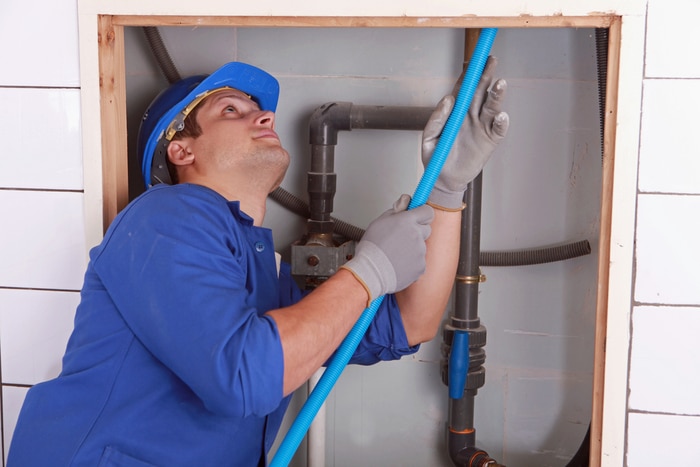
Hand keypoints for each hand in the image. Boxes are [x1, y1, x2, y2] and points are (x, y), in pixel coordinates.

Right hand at [341, 195, 433, 302]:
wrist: (370, 272)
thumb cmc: (372, 248)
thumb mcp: (380, 221)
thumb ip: (397, 209)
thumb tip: (407, 200)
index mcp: (407, 221)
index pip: (427, 211)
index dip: (422, 214)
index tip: (418, 216)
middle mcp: (416, 234)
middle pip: (426, 229)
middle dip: (417, 231)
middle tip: (401, 238)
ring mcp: (420, 251)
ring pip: (421, 246)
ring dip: (412, 248)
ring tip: (395, 254)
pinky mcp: (421, 266)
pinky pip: (420, 261)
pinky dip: (411, 262)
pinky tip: (398, 263)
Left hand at [422, 55, 509, 209]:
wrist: (444, 180)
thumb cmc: (435, 157)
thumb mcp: (429, 138)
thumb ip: (437, 119)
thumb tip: (448, 99)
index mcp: (456, 111)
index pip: (464, 88)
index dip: (469, 74)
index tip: (475, 60)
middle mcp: (471, 115)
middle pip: (481, 92)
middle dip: (486, 76)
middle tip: (491, 61)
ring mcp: (482, 126)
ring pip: (492, 107)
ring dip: (497, 95)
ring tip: (500, 84)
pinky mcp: (490, 140)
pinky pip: (499, 129)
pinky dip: (502, 122)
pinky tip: (501, 116)